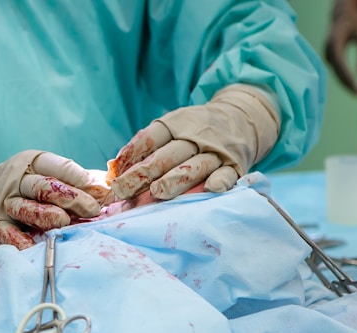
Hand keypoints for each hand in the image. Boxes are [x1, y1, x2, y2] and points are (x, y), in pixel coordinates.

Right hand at [0, 148, 100, 248]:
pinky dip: (19, 240)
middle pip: (43, 186)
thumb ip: (74, 179)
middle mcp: (16, 181)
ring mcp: (4, 203)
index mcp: (31, 163)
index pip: (55, 166)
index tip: (100, 190)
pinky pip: (7, 232)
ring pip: (24, 207)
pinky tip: (32, 247)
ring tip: (63, 222)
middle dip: (69, 197)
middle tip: (92, 210)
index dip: (77, 177)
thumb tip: (109, 187)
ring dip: (45, 215)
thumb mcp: (43, 172)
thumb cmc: (25, 185)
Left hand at [107, 85, 280, 200]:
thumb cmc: (195, 130)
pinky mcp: (235, 165)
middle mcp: (197, 136)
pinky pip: (228, 174)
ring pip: (195, 166)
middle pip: (168, 155)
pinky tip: (210, 189)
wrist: (242, 116)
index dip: (132, 155)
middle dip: (144, 173)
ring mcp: (217, 151)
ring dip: (175, 179)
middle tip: (123, 190)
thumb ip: (146, 144)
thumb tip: (114, 167)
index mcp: (177, 124)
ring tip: (157, 192)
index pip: (152, 138)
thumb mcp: (173, 126)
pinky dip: (220, 181)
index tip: (114, 175)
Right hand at [325, 0, 356, 93]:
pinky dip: (342, 78)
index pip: (341, 65)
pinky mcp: (329, 58)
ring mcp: (326, 55)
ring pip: (334, 73)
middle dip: (346, 84)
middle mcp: (327, 52)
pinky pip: (335, 71)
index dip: (348, 78)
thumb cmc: (355, 22)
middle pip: (336, 72)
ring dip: (344, 83)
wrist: (342, 15)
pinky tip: (350, 85)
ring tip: (356, 93)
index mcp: (334, 44)